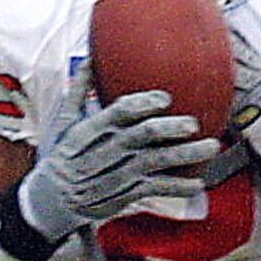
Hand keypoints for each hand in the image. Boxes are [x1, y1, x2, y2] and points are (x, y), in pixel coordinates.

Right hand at [19, 89, 218, 242]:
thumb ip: (78, 92)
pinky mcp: (124, 195)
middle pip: (143, 136)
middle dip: (171, 128)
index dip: (143, 104)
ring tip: (211, 147)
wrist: (49, 201)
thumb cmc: (60, 157)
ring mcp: (116, 175)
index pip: (119, 113)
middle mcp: (105, 152)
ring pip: (156, 163)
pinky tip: (198, 183)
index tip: (165, 98)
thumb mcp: (62, 124)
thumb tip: (89, 59)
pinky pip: (155, 190)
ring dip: (185, 155)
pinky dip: (177, 187)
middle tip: (193, 123)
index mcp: (90, 131)